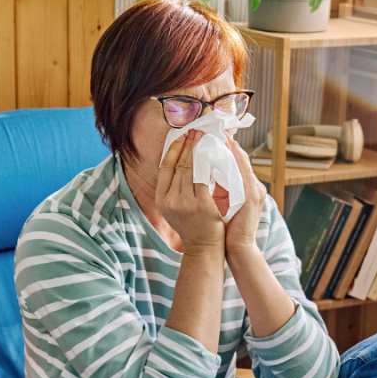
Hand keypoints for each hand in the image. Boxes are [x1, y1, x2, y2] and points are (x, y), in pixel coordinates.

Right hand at [157, 130, 224, 254]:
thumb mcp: (175, 207)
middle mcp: (170, 200)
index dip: (173, 148)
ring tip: (205, 136)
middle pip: (179, 164)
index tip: (181, 134)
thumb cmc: (192, 226)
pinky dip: (209, 163)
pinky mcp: (201, 205)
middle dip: (188, 144)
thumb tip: (178, 161)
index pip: (165, 166)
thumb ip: (174, 188)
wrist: (204, 248)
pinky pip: (204, 177)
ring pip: (191, 168)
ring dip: (199, 149)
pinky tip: (214, 153)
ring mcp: (185, 202)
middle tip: (196, 129)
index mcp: (161, 199)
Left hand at [221, 136, 266, 255]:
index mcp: (247, 187)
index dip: (226, 146)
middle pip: (240, 157)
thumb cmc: (228, 227)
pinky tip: (225, 151)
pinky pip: (243, 173)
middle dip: (227, 141)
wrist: (238, 248)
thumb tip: (204, 171)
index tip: (214, 133)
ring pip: (242, 162)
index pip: (237, 160)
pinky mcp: (252, 197)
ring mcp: (255, 190)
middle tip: (214, 127)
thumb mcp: (223, 203)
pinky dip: (235, 160)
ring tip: (217, 134)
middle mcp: (254, 186)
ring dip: (229, 147)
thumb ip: (219, 187)